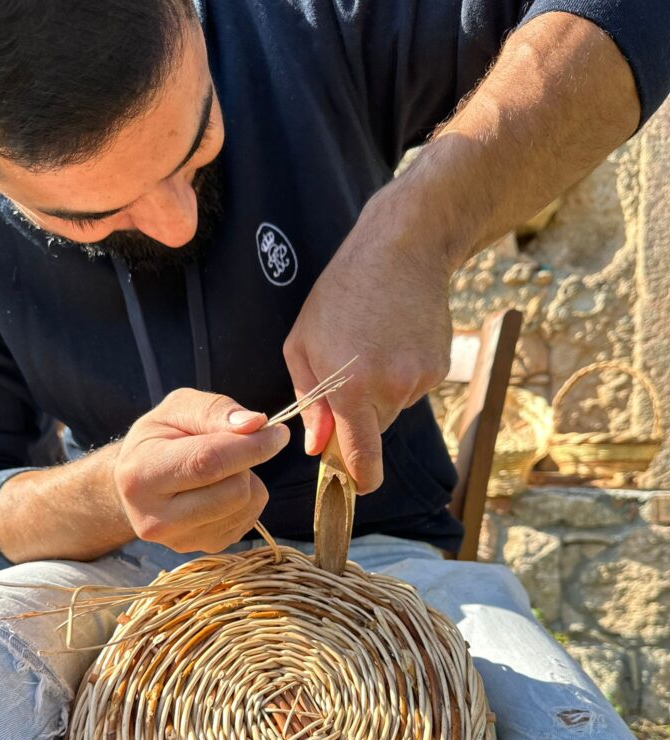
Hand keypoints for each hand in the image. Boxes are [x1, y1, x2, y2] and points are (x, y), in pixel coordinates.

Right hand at [113, 389, 288, 552]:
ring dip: (246, 479)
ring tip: (219, 470)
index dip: (251, 446)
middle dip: (245, 462)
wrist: (140, 480)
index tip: (278, 432)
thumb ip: (215, 410)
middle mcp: (156, 518)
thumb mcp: (177, 409)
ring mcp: (180, 540)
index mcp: (142, 475)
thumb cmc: (160, 438)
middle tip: (228, 449)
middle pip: (235, 490)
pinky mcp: (204, 547)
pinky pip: (250, 519)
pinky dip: (245, 498)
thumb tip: (256, 424)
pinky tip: (220, 489)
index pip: (209, 463)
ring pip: (247, 505)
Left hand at [283, 176, 452, 493]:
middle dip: (359, 419)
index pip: (361, 456)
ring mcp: (420, 378)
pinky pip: (414, 388)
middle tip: (349, 375)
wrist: (402, 250)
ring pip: (393, 409)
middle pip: (374, 432)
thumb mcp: (303, 344)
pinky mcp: (439, 367)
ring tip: (372, 345)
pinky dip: (402, 374)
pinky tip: (393, 339)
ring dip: (381, 391)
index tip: (355, 487)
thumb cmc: (340, 295)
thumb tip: (318, 447)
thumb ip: (310, 401)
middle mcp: (390, 388)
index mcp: (352, 387)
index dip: (359, 479)